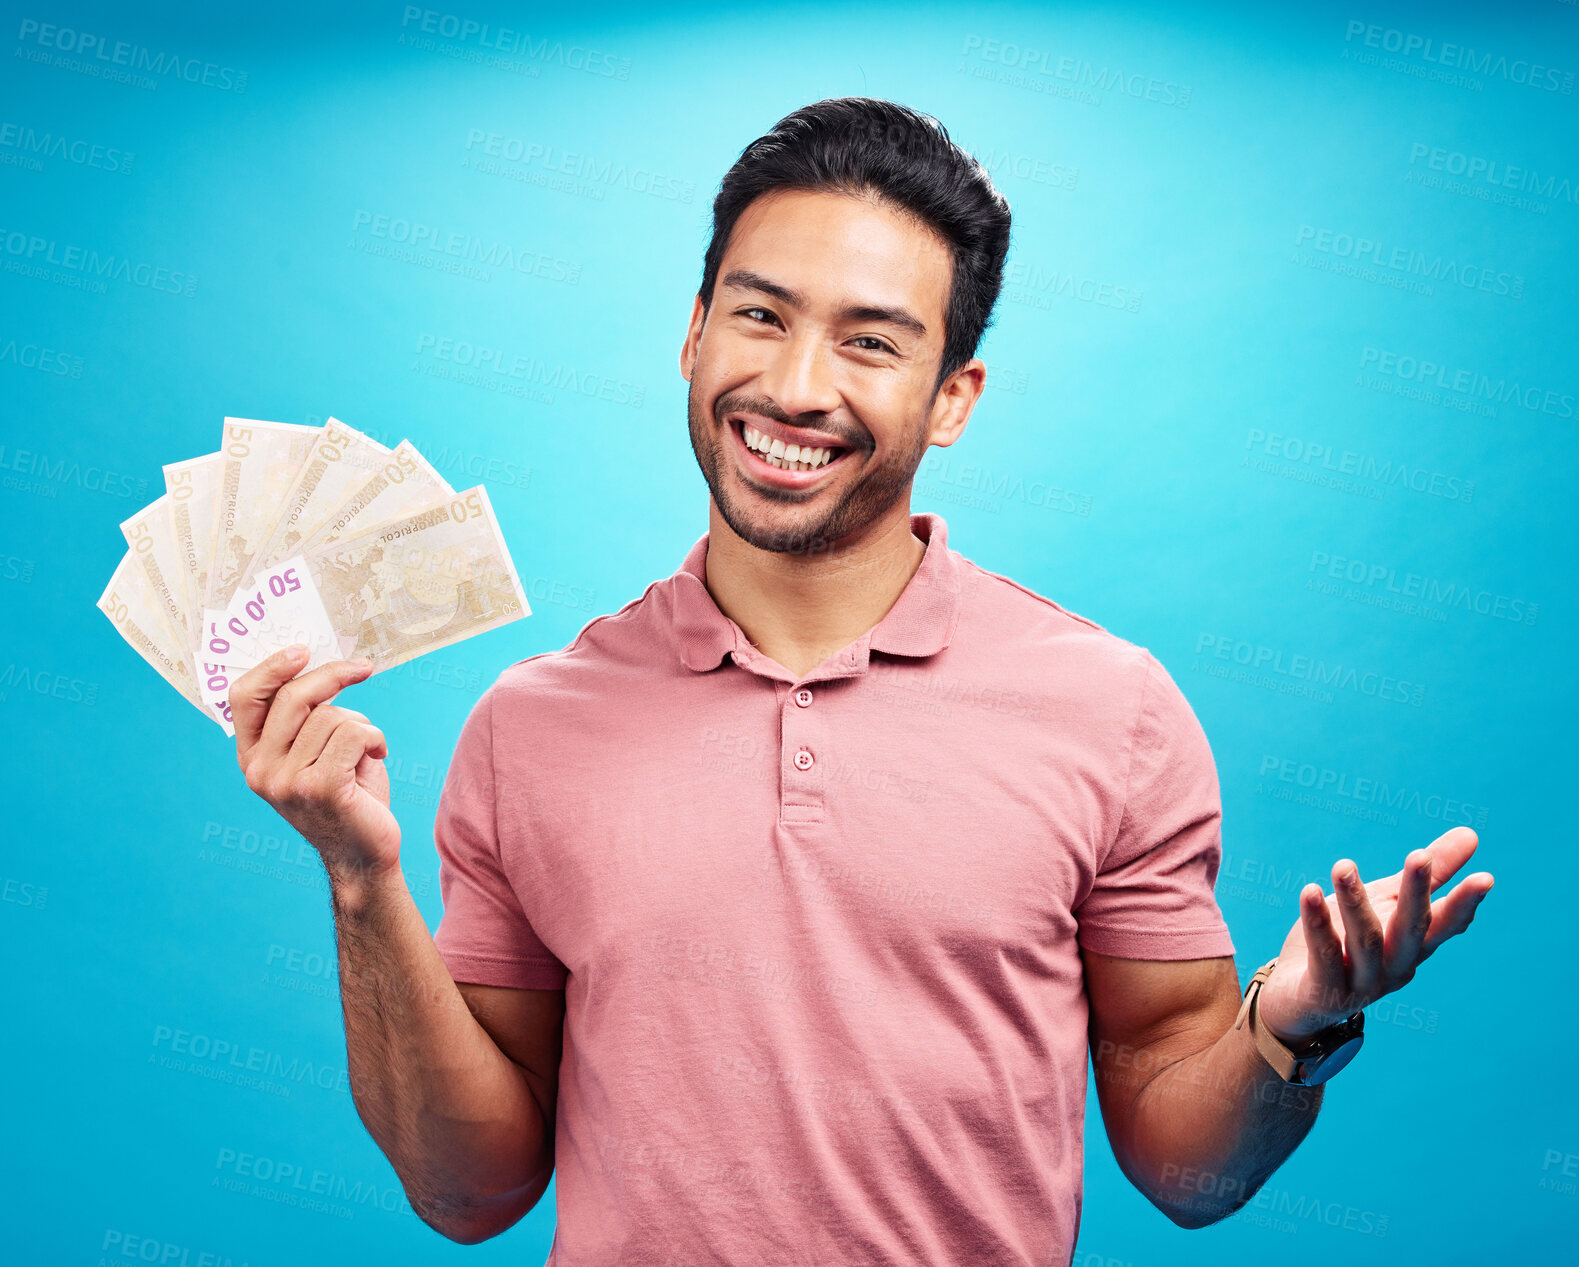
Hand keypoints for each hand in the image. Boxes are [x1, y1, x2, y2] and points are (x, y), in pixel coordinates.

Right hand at [229, 644, 399, 883]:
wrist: (364, 853)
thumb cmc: (347, 794)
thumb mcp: (317, 750)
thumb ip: (308, 717)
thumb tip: (321, 665)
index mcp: (252, 757)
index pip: (243, 698)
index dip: (271, 667)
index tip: (303, 650)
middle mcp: (260, 770)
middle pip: (291, 696)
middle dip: (332, 675)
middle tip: (363, 667)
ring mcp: (286, 781)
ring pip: (331, 716)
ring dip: (362, 725)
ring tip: (367, 750)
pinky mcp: (318, 788)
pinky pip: (353, 734)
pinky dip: (375, 738)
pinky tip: (378, 756)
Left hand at [1254, 826, 1492, 1044]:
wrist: (1298, 1001)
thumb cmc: (1348, 944)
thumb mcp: (1386, 902)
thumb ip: (1428, 874)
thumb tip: (1472, 834)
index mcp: (1413, 945)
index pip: (1444, 923)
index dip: (1464, 904)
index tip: (1486, 878)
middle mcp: (1395, 966)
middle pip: (1411, 929)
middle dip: (1417, 893)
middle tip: (1419, 855)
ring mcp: (1363, 983)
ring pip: (1365, 940)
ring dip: (1356, 901)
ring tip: (1342, 864)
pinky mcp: (1326, 992)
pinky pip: (1324, 955)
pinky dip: (1318, 924)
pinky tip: (1309, 891)